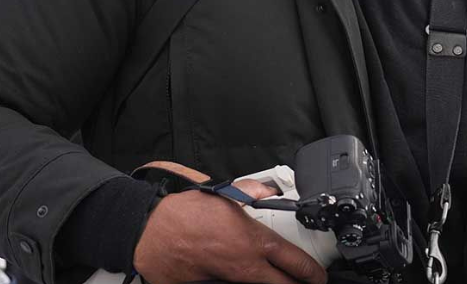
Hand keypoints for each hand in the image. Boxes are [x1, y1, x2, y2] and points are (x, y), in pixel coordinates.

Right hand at [132, 179, 328, 283]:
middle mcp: (245, 267)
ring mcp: (227, 281)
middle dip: (295, 283)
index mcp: (255, 242)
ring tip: (262, 272)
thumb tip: (265, 191)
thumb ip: (251, 192)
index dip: (312, 273)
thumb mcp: (224, 194)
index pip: (296, 264)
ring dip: (262, 280)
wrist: (149, 231)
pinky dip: (232, 279)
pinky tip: (227, 268)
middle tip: (302, 281)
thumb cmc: (183, 213)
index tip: (317, 276)